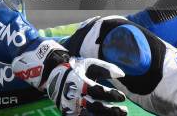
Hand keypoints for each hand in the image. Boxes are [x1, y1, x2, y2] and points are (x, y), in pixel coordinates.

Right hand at [13, 41, 127, 115]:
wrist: (53, 75)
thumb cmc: (76, 69)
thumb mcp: (89, 64)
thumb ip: (105, 68)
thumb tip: (122, 74)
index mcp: (80, 82)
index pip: (98, 91)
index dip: (111, 94)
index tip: (122, 97)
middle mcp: (76, 96)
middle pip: (96, 107)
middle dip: (111, 111)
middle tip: (124, 111)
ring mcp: (71, 105)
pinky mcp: (68, 112)